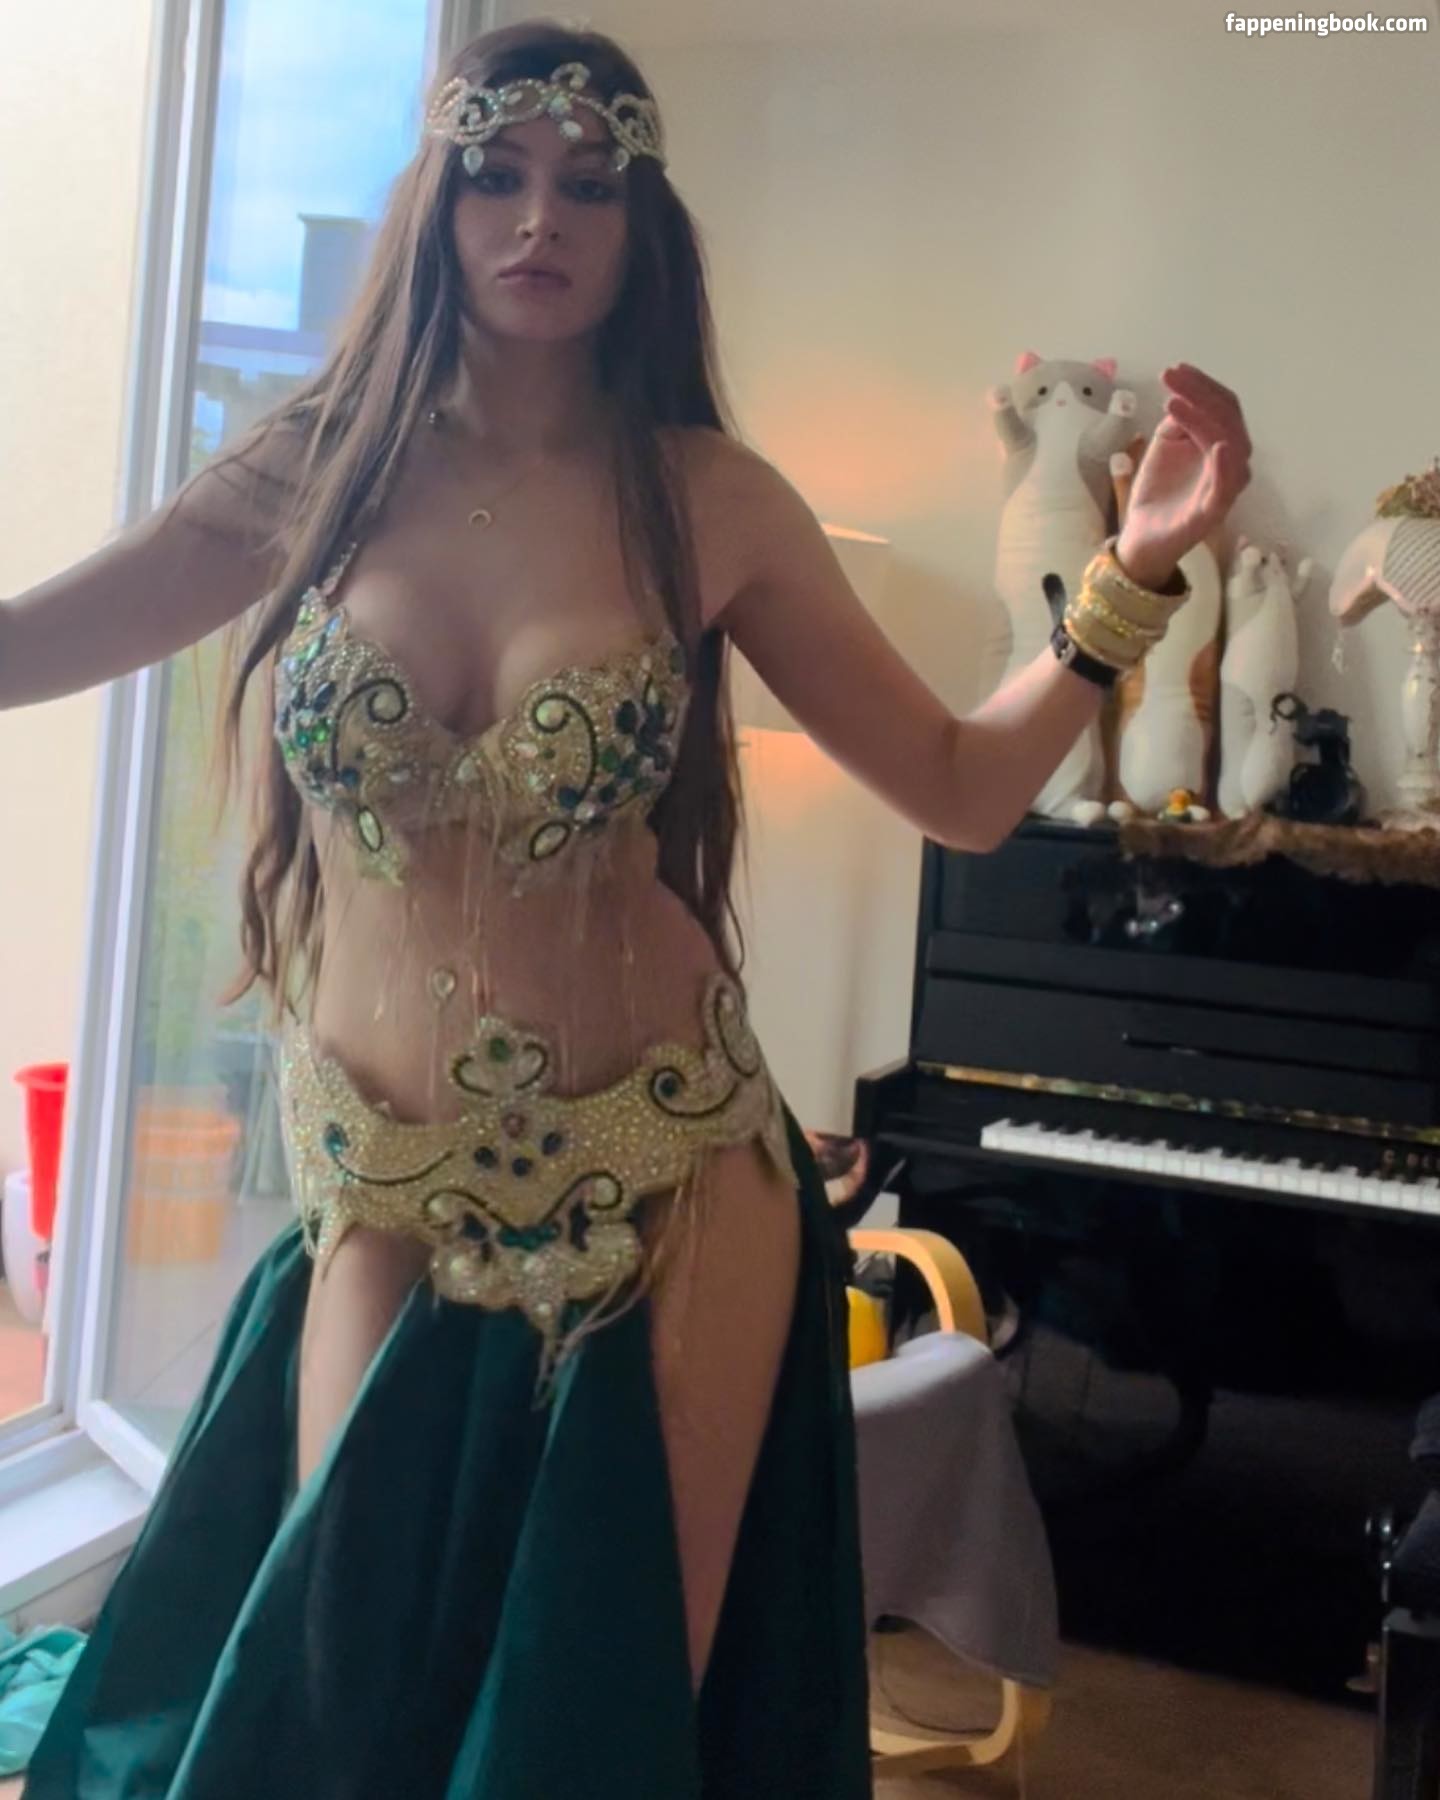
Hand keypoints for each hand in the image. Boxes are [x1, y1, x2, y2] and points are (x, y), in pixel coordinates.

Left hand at [1114, 363, 1252, 589]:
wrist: (1142, 535)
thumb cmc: (1158, 489)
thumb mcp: (1164, 445)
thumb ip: (1178, 421)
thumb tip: (1182, 395)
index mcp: (1222, 442)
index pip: (1222, 405)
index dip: (1201, 384)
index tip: (1174, 369)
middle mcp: (1232, 461)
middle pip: (1227, 418)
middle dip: (1199, 393)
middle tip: (1169, 377)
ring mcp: (1225, 486)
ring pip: (1230, 445)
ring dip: (1203, 419)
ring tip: (1174, 403)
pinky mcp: (1213, 512)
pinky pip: (1227, 487)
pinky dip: (1225, 465)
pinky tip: (1216, 446)